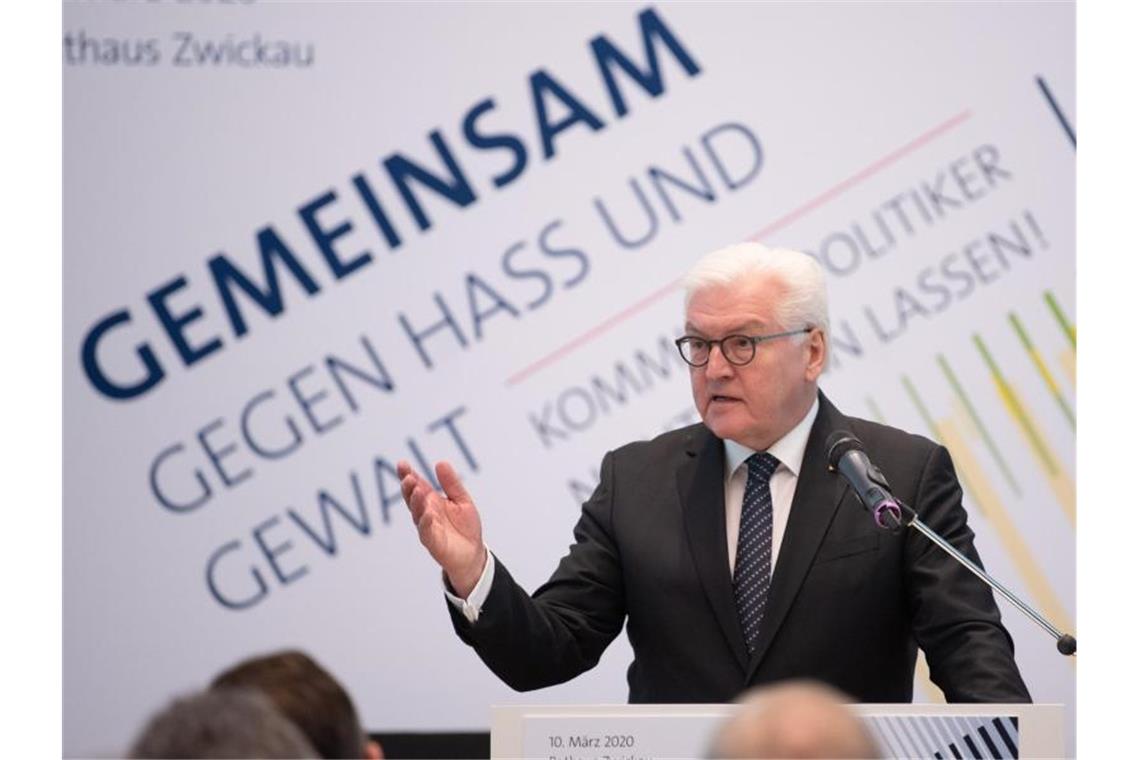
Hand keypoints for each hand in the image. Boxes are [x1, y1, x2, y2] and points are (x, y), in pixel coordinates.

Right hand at [398, 459, 486, 596]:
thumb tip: (440, 462)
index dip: (408, 475)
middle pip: (412, 498)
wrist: (473, 553)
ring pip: (417, 514)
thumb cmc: (465, 527)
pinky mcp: (433, 543)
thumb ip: (451, 483)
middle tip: (409, 477)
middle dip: (409, 488)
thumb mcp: (461, 500)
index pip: (417, 486)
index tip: (402, 464)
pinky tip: (427, 513)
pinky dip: (426, 523)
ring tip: (417, 490)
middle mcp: (425, 513)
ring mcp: (427, 528)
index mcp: (430, 501)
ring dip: (416, 502)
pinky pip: (427, 532)